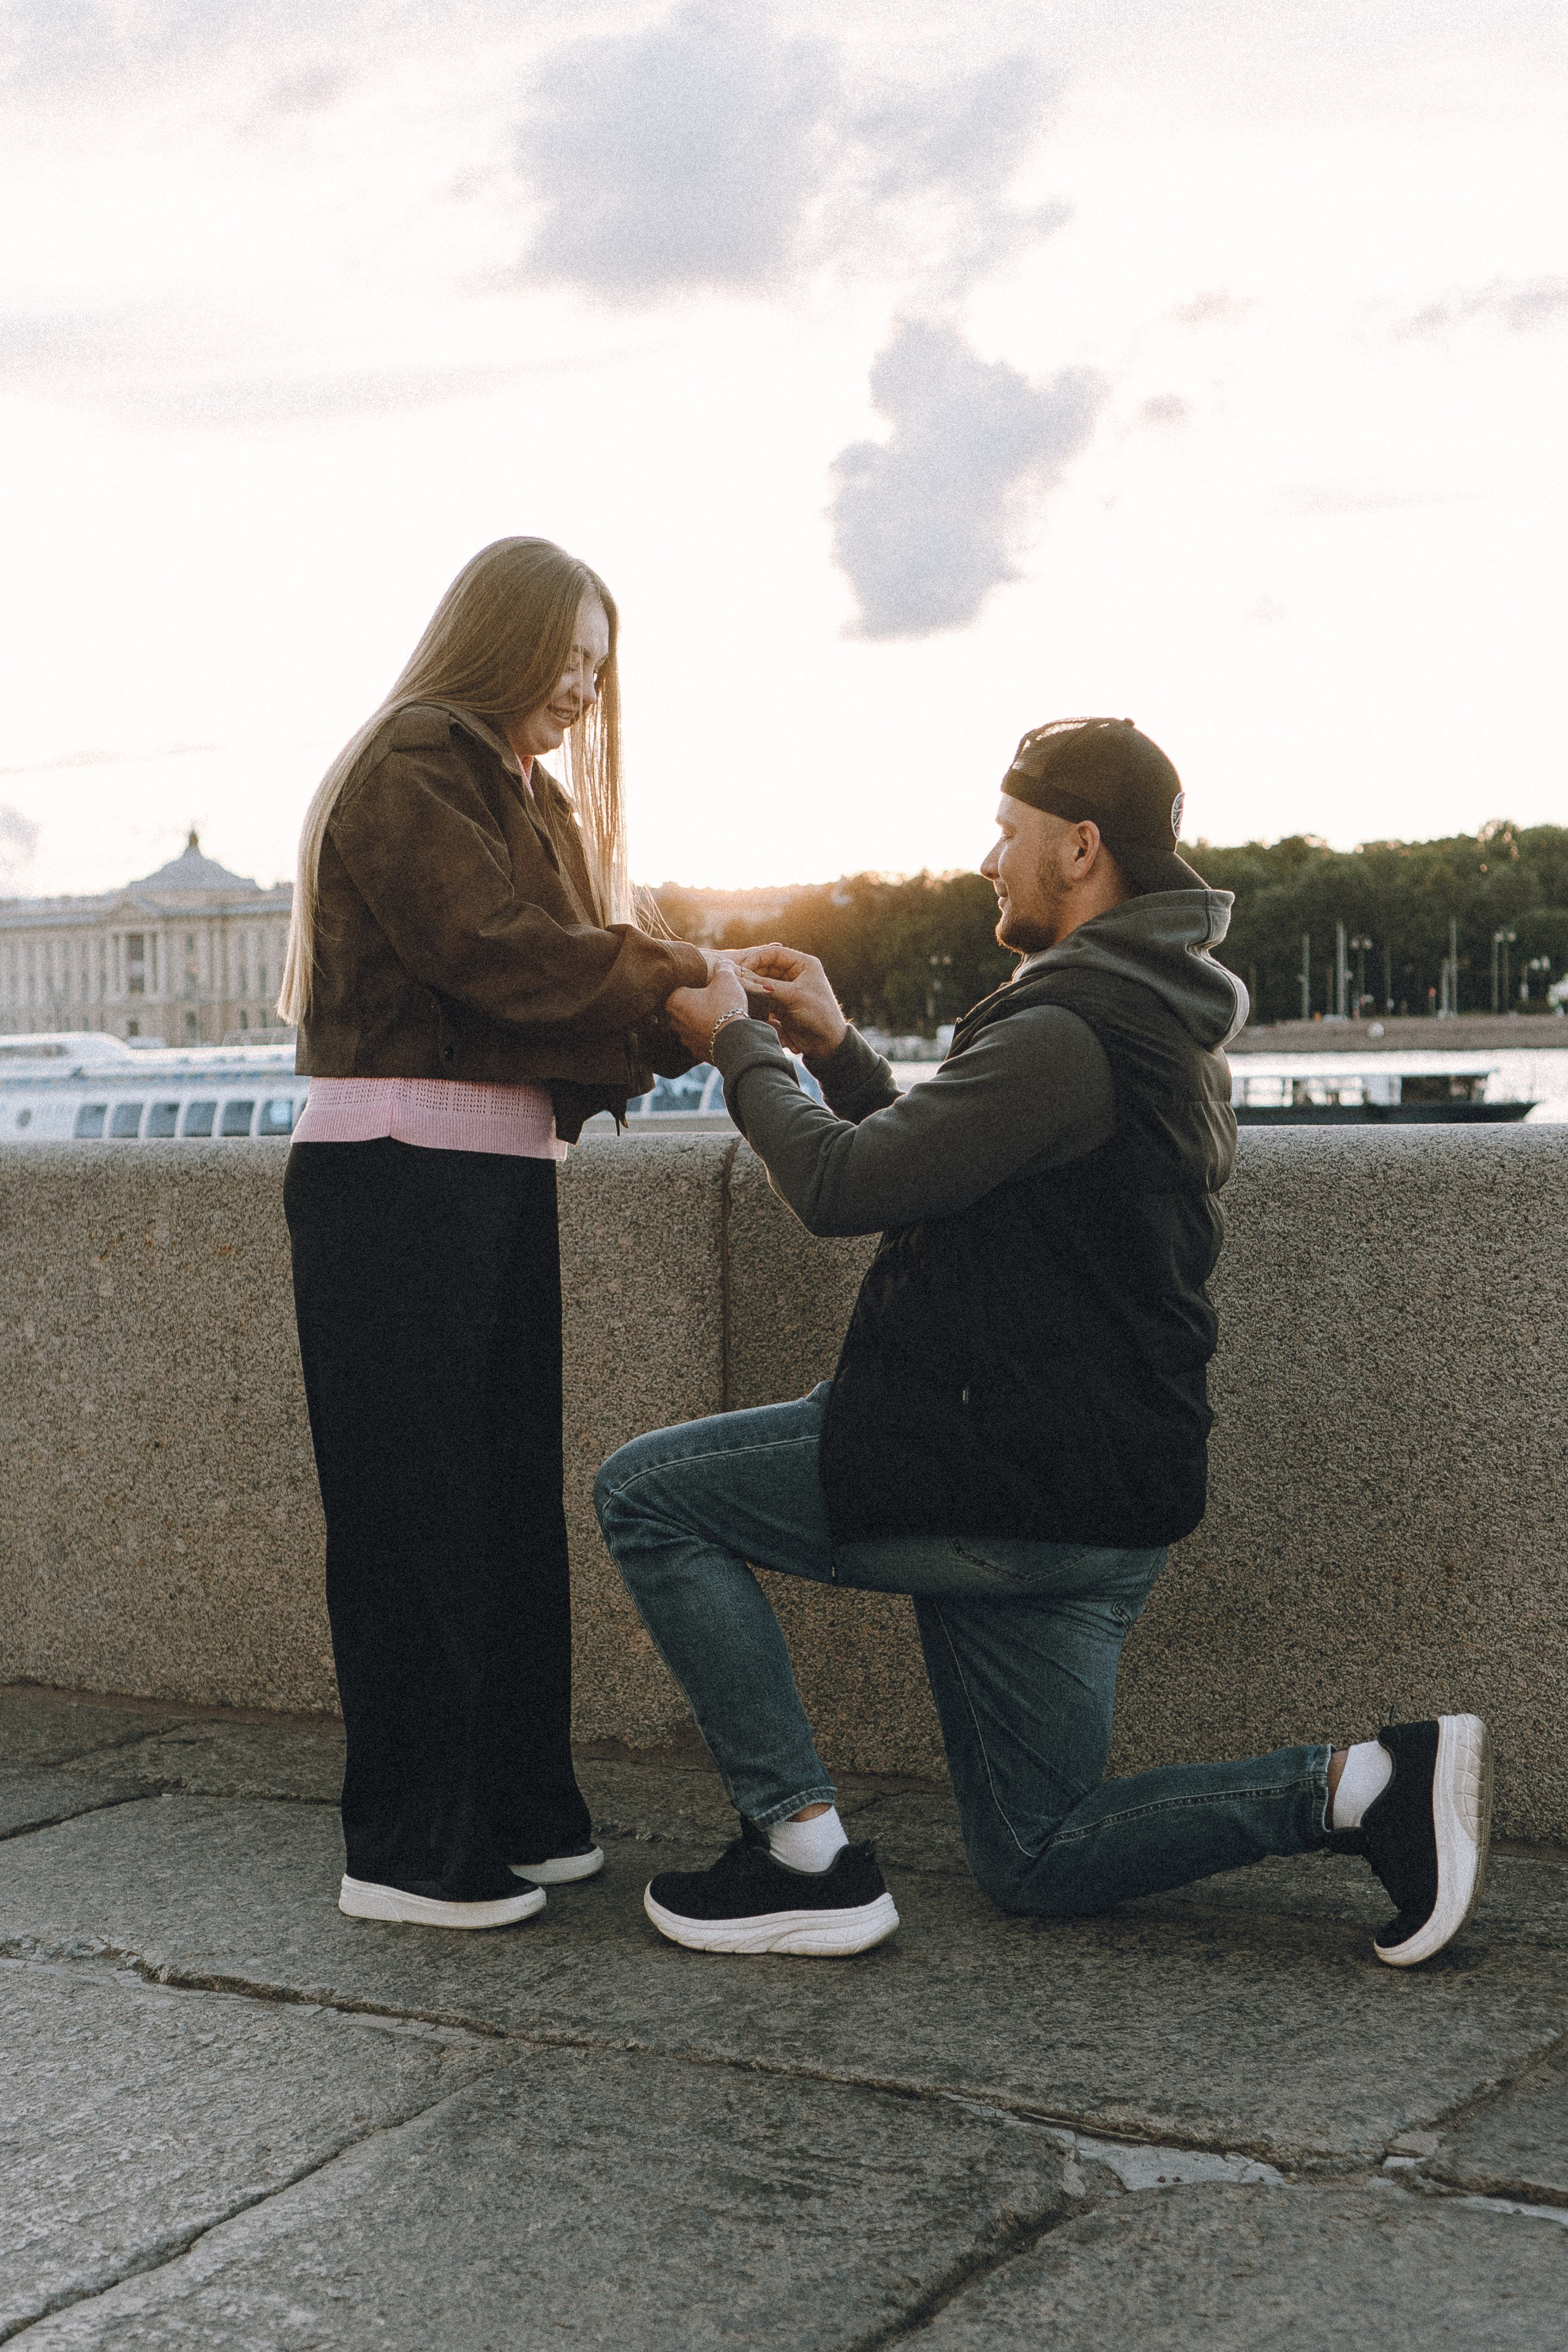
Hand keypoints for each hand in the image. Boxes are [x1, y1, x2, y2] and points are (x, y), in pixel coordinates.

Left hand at [666, 961, 747, 1060]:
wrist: (736, 1039)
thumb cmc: (726, 1006)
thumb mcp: (726, 979)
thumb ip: (723, 968)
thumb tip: (724, 964)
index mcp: (676, 1001)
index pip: (677, 989)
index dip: (690, 986)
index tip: (702, 986)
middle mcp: (676, 1022)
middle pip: (682, 1008)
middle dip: (694, 1004)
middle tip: (710, 999)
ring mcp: (686, 1039)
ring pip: (690, 1026)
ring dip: (700, 1021)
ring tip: (717, 1016)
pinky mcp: (697, 1052)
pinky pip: (699, 1040)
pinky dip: (707, 1036)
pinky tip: (719, 1031)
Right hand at [734, 944, 847, 1058]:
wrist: (827, 1043)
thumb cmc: (819, 1014)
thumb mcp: (794, 996)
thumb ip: (769, 986)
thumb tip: (744, 977)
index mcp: (803, 964)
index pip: (775, 953)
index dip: (757, 958)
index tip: (743, 967)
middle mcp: (795, 974)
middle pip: (766, 967)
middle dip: (752, 974)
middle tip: (737, 981)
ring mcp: (787, 989)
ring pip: (763, 983)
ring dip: (753, 988)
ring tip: (740, 992)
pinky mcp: (781, 1004)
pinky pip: (764, 997)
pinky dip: (757, 999)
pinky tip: (748, 1002)